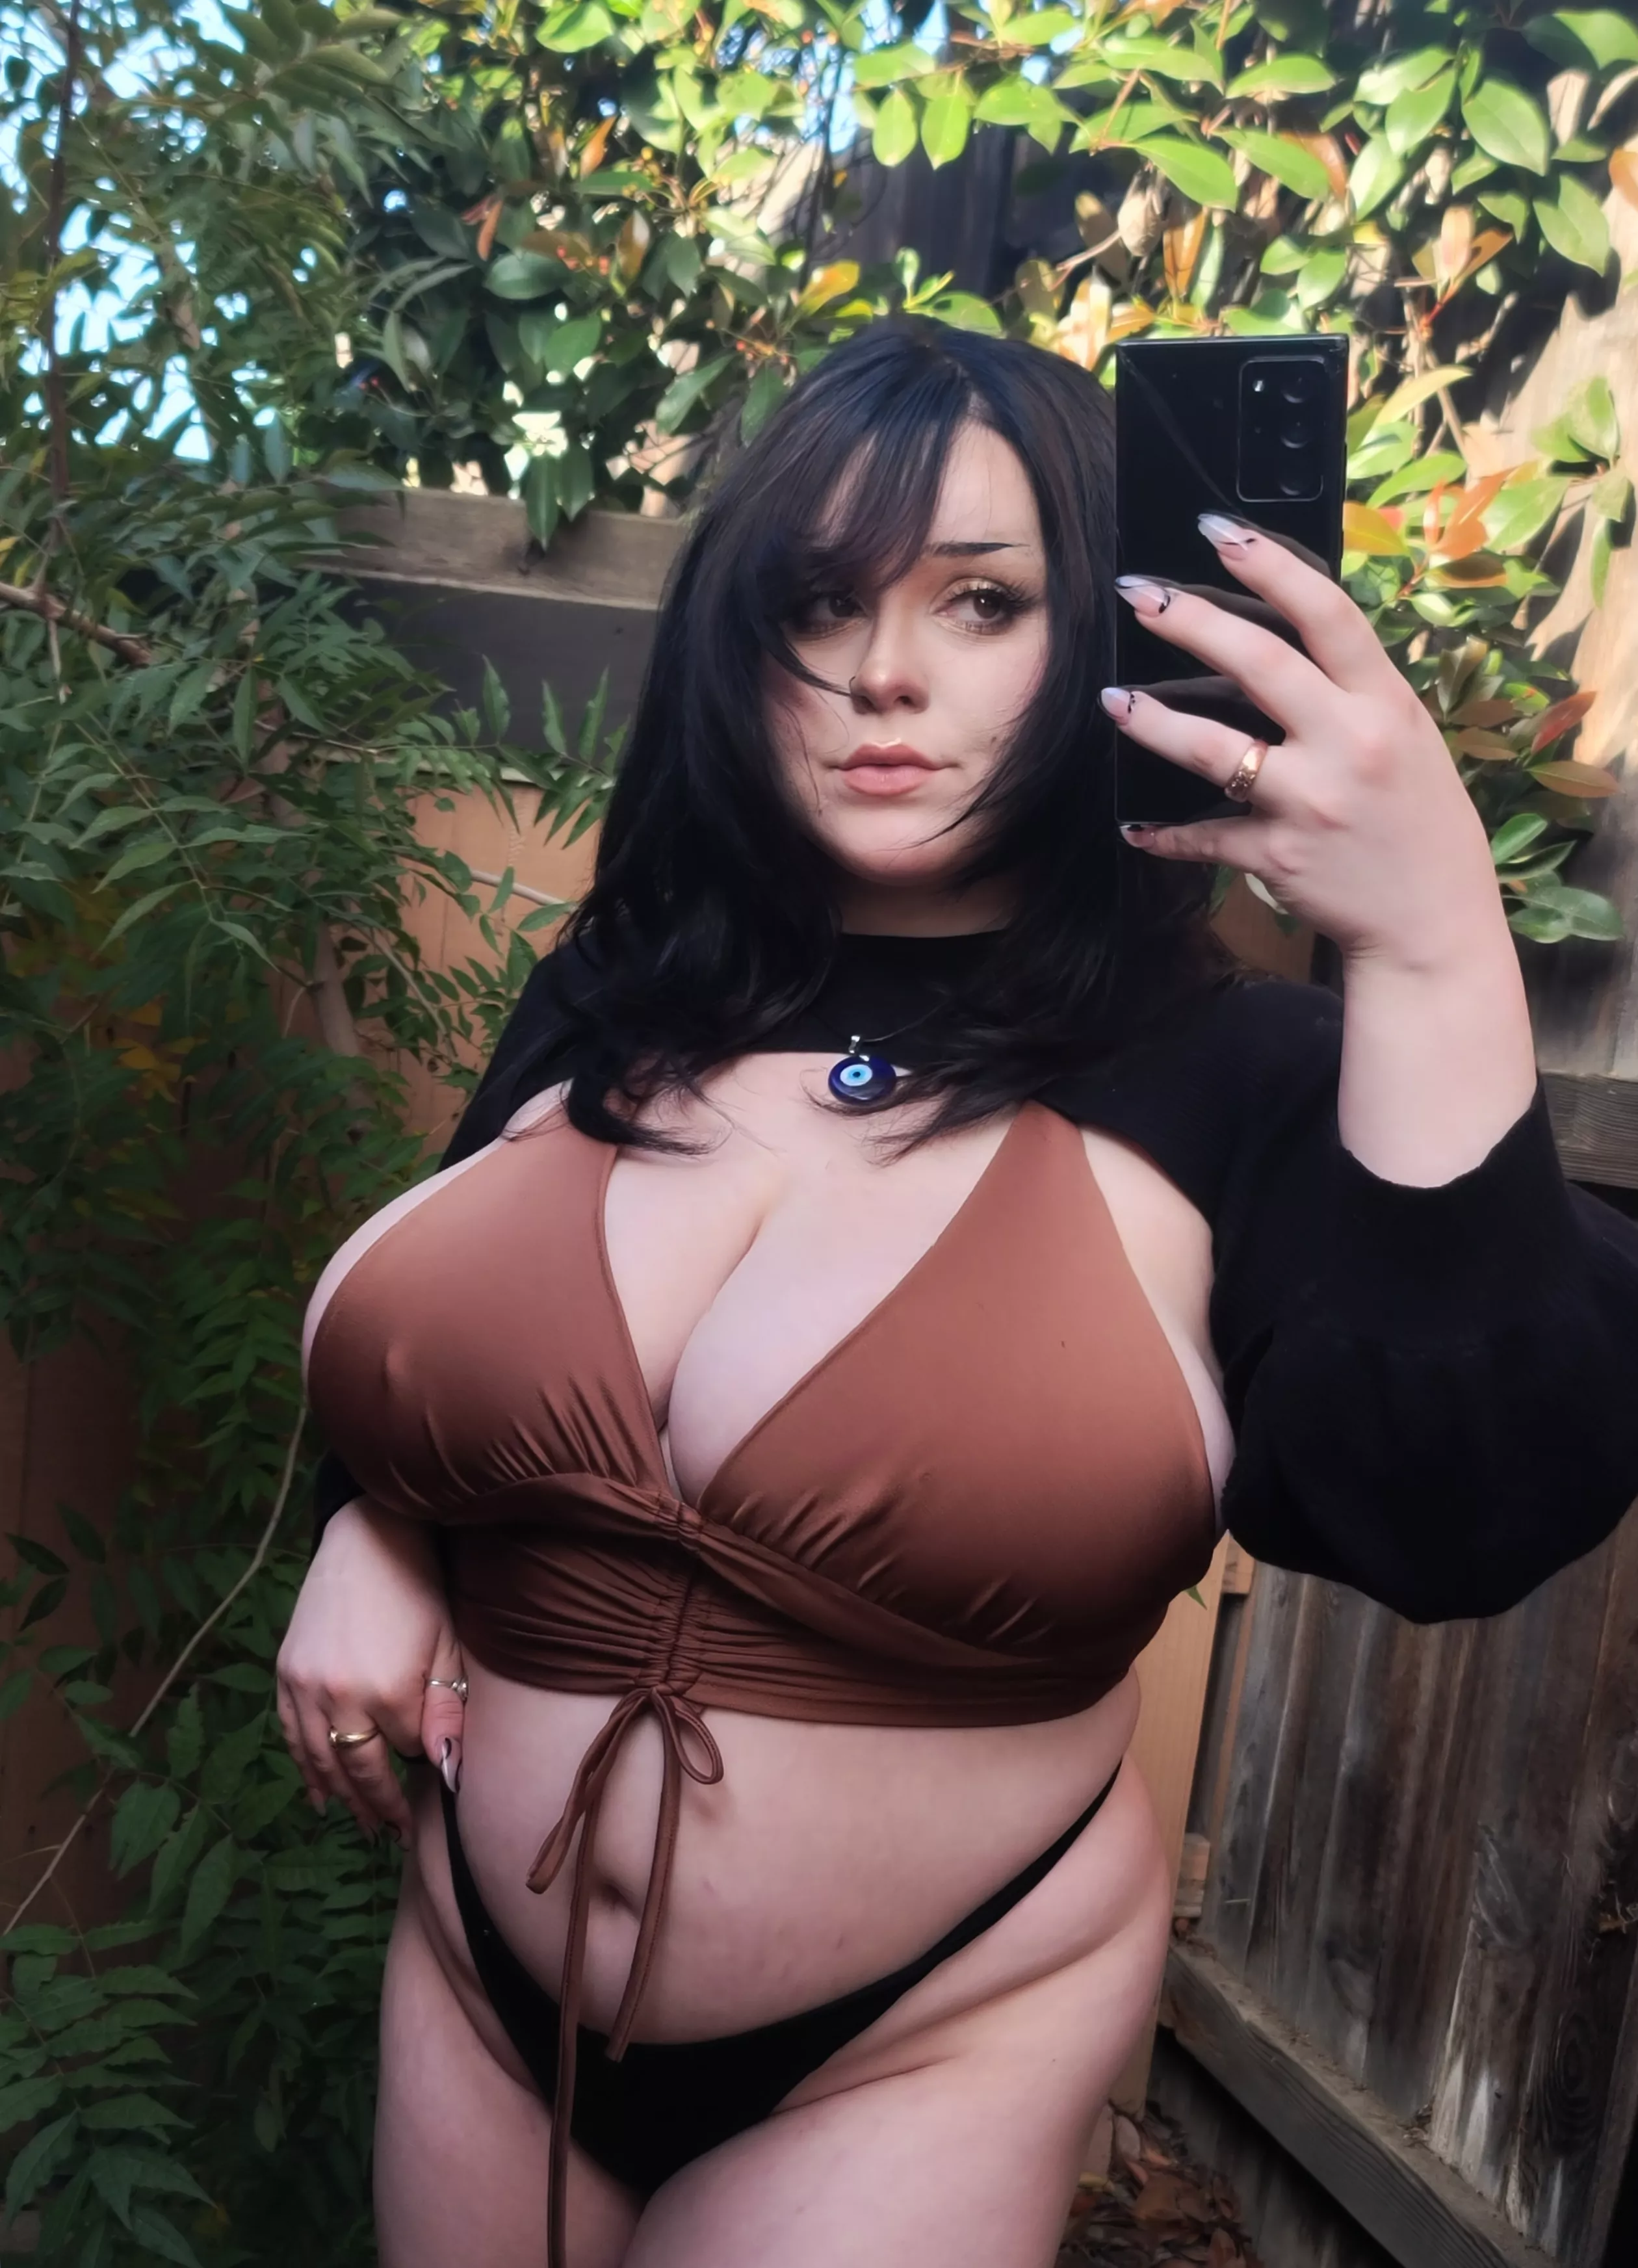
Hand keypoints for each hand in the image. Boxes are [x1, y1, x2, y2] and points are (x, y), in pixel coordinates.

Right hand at [275, 1497, 465, 1840]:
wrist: (367, 1539)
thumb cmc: (419, 1590)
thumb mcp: (447, 1649)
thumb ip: (446, 1714)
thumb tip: (446, 1774)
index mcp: (389, 1691)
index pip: (409, 1752)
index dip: (422, 1766)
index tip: (434, 1788)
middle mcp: (339, 1696)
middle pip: (359, 1770)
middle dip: (378, 1805)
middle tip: (394, 1834)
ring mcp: (304, 1686)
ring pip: (319, 1761)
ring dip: (340, 1798)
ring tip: (361, 1824)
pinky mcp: (284, 1674)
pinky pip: (290, 1735)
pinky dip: (304, 1768)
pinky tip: (319, 1794)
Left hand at [1103, 511, 1506, 972]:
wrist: (1432, 922)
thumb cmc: (1419, 821)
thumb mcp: (1407, 740)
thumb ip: (1352, 692)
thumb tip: (1284, 637)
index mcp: (1386, 704)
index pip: (1327, 614)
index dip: (1269, 564)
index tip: (1216, 529)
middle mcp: (1349, 744)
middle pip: (1258, 662)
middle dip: (1189, 619)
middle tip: (1137, 592)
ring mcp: (1310, 801)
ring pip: (1212, 748)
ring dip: (1153, 720)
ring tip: (1114, 699)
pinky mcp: (1277, 856)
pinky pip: (1205, 837)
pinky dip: (1167, 834)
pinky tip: (1137, 825)